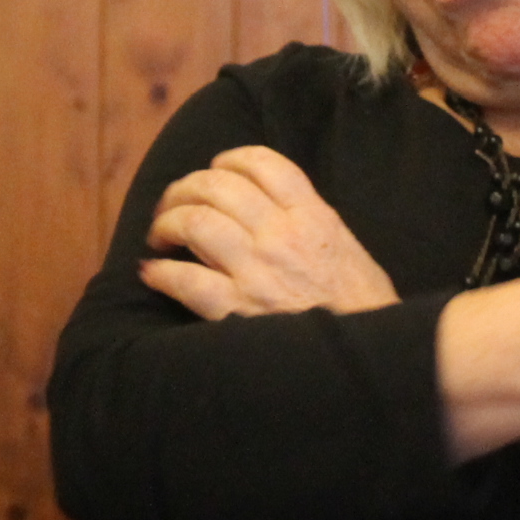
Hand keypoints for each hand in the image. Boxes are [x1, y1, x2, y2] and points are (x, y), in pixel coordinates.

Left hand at [138, 146, 399, 319]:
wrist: (368, 360)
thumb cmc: (362, 308)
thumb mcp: (345, 248)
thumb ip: (309, 220)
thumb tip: (268, 206)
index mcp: (312, 216)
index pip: (261, 163)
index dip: (228, 160)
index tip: (214, 170)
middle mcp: (281, 235)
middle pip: (216, 186)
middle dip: (184, 188)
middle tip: (173, 203)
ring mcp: (256, 272)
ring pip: (193, 222)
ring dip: (165, 223)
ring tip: (160, 235)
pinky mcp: (235, 310)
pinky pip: (183, 280)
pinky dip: (160, 273)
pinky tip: (152, 272)